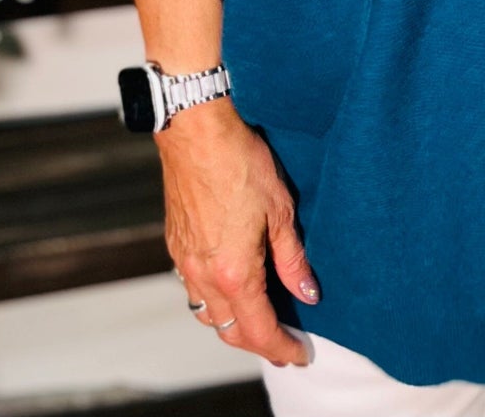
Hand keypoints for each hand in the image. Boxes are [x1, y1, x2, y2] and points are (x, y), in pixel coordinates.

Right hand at [159, 98, 316, 368]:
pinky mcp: (176, 244)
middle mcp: (204, 274)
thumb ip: (293, 258)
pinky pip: (193, 288)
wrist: (196, 130)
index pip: (258, 330)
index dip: (281, 348)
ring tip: (260, 319)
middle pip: (230, 330)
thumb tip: (308, 293)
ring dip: (233, 324)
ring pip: (208, 313)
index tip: (299, 354)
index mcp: (233, 272)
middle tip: (284, 345)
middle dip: (258, 343)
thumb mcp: (280, 209)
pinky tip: (232, 285)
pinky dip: (214, 299)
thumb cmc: (238, 161)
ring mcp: (185, 261)